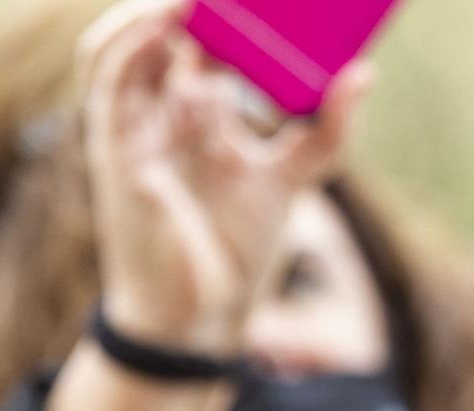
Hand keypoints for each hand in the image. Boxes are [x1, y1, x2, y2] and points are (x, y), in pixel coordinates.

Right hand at [76, 0, 368, 354]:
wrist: (198, 316)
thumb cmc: (230, 247)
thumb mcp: (289, 176)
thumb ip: (326, 130)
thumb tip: (363, 72)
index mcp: (190, 110)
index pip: (193, 36)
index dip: (217, 5)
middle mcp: (155, 110)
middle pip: (155, 29)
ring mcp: (131, 127)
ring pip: (119, 41)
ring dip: (150, 5)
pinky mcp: (118, 149)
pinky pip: (110, 78)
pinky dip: (132, 39)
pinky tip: (167, 15)